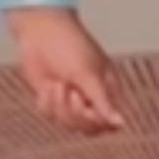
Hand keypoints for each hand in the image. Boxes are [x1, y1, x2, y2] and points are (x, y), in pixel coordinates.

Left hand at [6, 7, 124, 134]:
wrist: (38, 31)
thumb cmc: (68, 45)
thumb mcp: (87, 74)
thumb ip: (102, 101)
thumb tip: (120, 123)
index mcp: (106, 90)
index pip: (108, 122)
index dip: (97, 121)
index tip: (86, 106)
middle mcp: (90, 97)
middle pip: (88, 128)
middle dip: (76, 114)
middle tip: (70, 92)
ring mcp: (70, 98)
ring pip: (67, 124)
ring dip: (59, 106)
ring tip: (56, 83)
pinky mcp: (51, 98)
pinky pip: (50, 115)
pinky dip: (46, 102)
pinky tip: (46, 84)